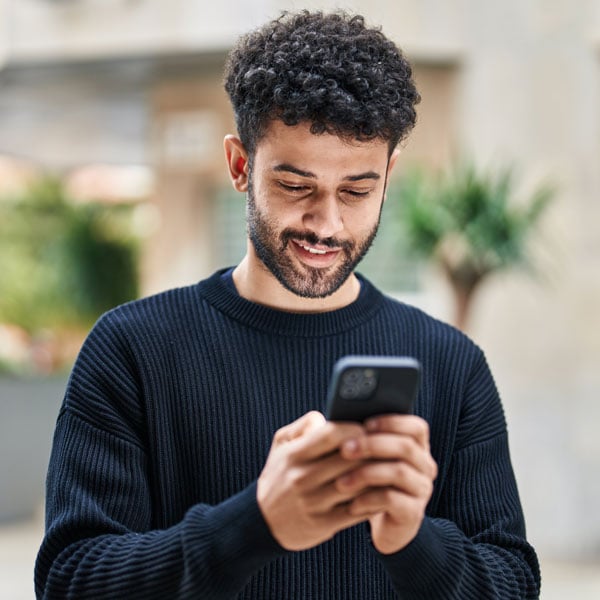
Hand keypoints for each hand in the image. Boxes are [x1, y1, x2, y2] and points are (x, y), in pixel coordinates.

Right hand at [257, 411, 374, 550]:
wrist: (262, 521)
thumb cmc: (280, 474)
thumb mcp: (281, 444)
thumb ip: (304, 425)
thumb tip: (328, 417)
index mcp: (294, 455)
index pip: (332, 434)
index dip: (355, 428)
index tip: (367, 428)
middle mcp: (302, 478)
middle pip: (349, 459)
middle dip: (371, 450)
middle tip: (386, 445)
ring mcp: (313, 503)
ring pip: (357, 485)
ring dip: (377, 474)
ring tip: (388, 465)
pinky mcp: (323, 525)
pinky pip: (357, 510)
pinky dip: (374, 499)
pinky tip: (382, 490)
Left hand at [335, 415, 437, 553]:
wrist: (385, 524)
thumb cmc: (372, 481)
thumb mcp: (370, 458)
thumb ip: (363, 438)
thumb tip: (335, 422)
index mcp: (417, 447)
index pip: (416, 427)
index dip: (392, 422)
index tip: (364, 424)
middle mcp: (425, 466)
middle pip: (406, 447)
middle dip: (372, 445)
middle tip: (345, 449)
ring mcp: (422, 489)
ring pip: (400, 472)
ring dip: (366, 473)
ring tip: (340, 481)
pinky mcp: (414, 513)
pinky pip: (392, 500)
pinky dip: (369, 498)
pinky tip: (352, 503)